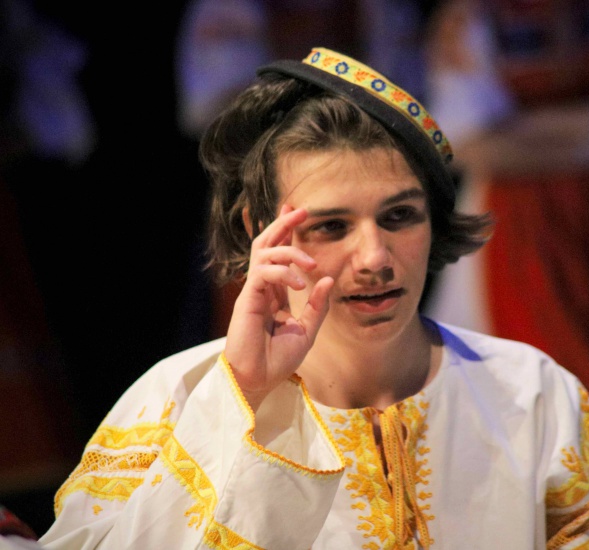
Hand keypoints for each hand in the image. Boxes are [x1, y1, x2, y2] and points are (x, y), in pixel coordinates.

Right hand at [224, 204, 333, 409]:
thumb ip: (317, 306)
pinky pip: (262, 273)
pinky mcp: (247, 299)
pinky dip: (282, 272)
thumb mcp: (307, 330)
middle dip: (283, 224)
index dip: (287, 233)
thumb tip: (327, 279)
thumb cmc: (278, 359)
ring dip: (288, 249)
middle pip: (267, 245)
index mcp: (275, 293)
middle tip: (301, 210)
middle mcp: (262, 287)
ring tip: (310, 263)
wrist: (259, 380)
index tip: (298, 214)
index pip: (279, 255)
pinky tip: (299, 283)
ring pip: (264, 253)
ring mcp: (253, 291)